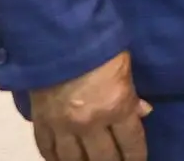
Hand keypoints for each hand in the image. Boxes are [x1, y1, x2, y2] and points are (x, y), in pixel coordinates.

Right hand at [27, 50, 150, 160]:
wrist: (57, 36)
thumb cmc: (100, 45)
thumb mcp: (124, 66)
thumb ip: (132, 94)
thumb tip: (143, 112)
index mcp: (115, 108)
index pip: (131, 143)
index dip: (136, 157)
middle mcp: (89, 124)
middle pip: (103, 158)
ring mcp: (62, 126)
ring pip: (73, 160)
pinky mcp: (41, 121)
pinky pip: (46, 148)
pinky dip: (54, 158)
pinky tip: (61, 160)